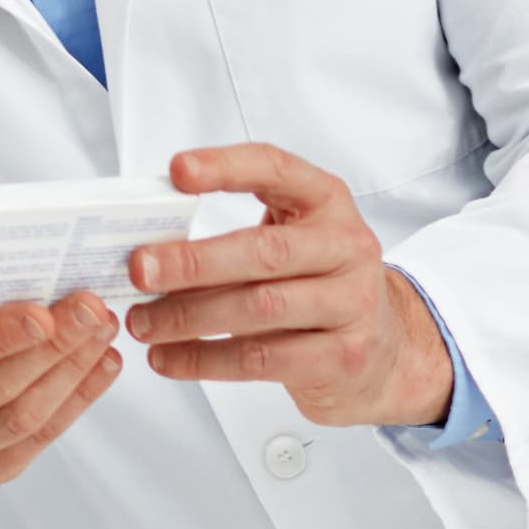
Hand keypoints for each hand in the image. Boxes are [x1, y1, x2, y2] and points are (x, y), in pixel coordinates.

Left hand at [126, 144, 452, 428]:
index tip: (177, 171)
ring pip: (260, 308)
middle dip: (194, 261)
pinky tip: (168, 358)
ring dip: (189, 317)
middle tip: (140, 269)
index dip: (226, 168)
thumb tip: (150, 247)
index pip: (276, 170)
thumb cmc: (320, 285)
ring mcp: (351, 304)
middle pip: (265, 250)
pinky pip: (261, 360)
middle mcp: (346, 247)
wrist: (388, 351)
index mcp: (326, 202)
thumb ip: (236, 234)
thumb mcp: (293, 241)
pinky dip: (204, 359)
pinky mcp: (342, 356)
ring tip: (142, 322)